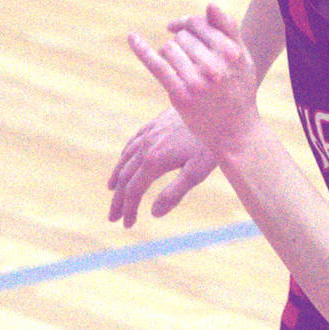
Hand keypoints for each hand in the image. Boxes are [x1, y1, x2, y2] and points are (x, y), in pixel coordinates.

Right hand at [108, 107, 217, 227]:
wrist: (216, 104)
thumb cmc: (211, 142)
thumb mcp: (197, 171)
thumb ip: (174, 193)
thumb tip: (154, 213)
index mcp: (154, 161)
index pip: (134, 191)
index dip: (129, 209)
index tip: (127, 225)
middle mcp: (146, 147)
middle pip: (125, 178)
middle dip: (119, 200)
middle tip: (113, 217)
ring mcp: (149, 134)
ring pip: (125, 159)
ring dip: (117, 178)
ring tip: (112, 191)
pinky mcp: (155, 124)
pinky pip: (132, 143)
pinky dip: (124, 157)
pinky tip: (124, 161)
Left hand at [126, 2, 263, 168]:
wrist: (234, 130)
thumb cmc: (239, 89)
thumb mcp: (242, 57)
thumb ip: (229, 29)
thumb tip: (210, 4)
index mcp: (231, 51)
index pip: (199, 23)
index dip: (186, 23)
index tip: (177, 27)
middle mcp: (214, 65)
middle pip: (183, 37)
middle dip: (182, 43)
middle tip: (189, 60)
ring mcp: (196, 81)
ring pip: (170, 49)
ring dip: (171, 54)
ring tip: (183, 70)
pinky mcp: (180, 95)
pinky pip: (157, 65)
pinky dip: (143, 50)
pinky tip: (132, 38)